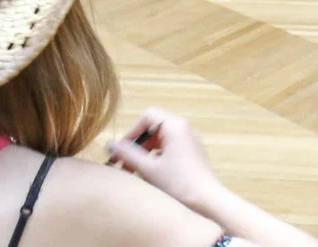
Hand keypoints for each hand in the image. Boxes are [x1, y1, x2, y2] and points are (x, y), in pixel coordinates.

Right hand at [109, 109, 224, 217]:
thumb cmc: (178, 184)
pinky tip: (150, 177)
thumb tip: (111, 145)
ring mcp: (190, 141)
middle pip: (154, 129)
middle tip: (124, 167)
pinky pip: (170, 149)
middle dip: (137, 146)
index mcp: (176, 126)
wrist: (206, 201)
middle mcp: (185, 129)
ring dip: (145, 154)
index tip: (121, 151)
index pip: (148, 116)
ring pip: (161, 141)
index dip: (132, 132)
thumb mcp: (148, 169)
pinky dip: (156, 159)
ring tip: (135, 173)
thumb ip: (128, 155)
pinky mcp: (192, 154)